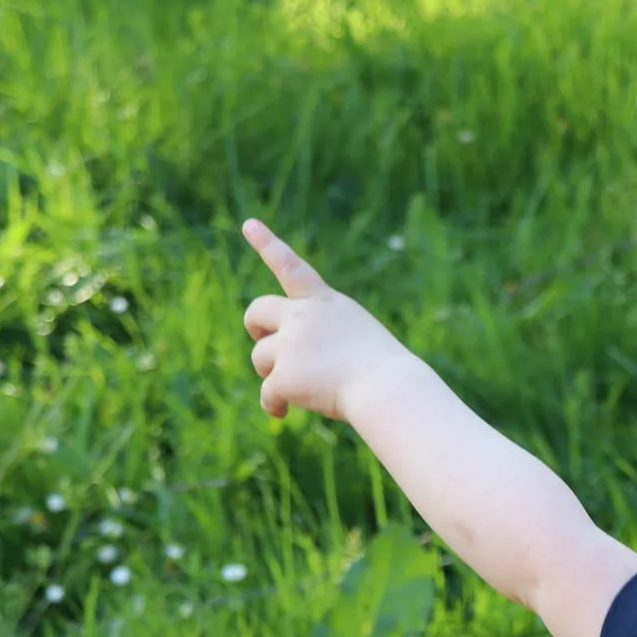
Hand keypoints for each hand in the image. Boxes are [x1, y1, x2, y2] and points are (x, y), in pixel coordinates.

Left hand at [240, 218, 415, 421]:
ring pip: (261, 358)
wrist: (388, 389)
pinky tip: (283, 412)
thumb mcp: (356, 338)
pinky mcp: (284, 375)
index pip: (292, 267)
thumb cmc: (383, 371)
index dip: (268, 244)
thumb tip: (288, 364)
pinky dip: (273, 405)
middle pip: (256, 311)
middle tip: (265, 344)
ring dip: (272, 374)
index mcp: (325, 303)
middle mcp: (303, 316)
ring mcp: (291, 344)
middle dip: (256, 328)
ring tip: (300, 388)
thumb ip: (322, 336)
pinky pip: (267, 393)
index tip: (248, 224)